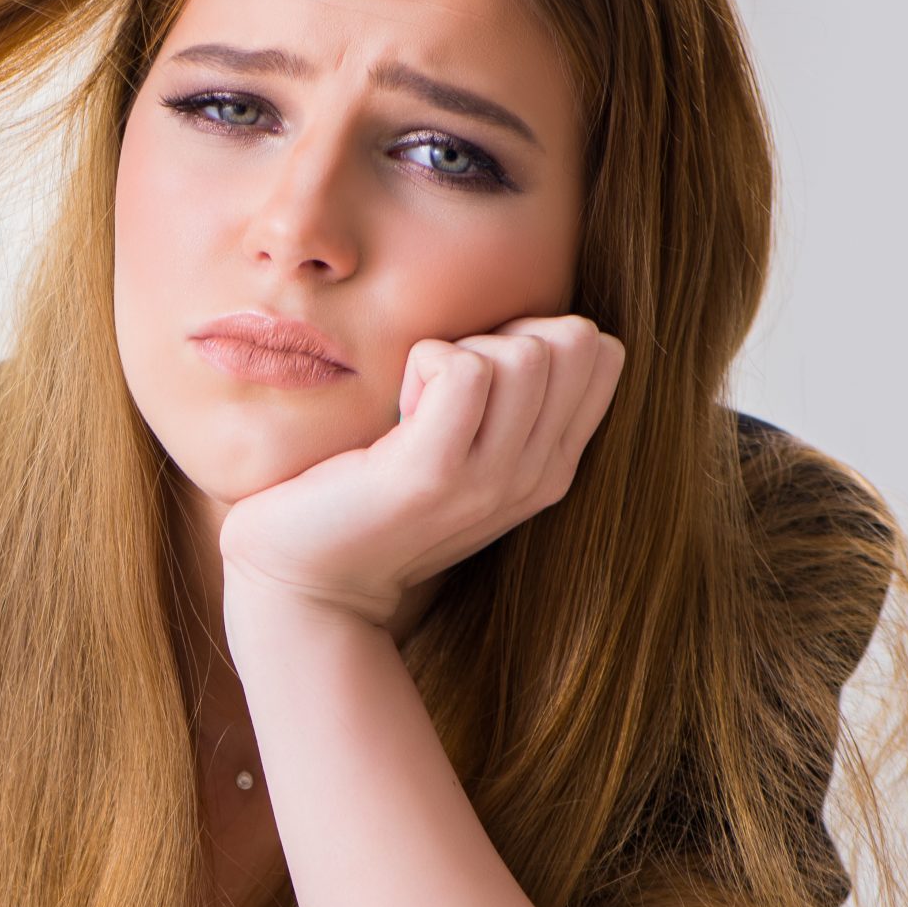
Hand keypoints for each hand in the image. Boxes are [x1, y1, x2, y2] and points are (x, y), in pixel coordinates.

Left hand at [218, 313, 624, 629]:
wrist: (306, 581)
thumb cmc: (370, 499)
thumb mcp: (464, 452)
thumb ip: (510, 403)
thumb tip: (532, 325)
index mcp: (552, 465)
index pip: (601, 352)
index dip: (537, 335)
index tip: (475, 376)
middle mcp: (536, 475)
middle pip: (571, 341)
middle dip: (501, 335)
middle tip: (441, 386)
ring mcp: (490, 478)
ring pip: (524, 354)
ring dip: (459, 351)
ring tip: (415, 404)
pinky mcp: (433, 473)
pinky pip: (464, 370)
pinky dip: (423, 361)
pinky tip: (396, 410)